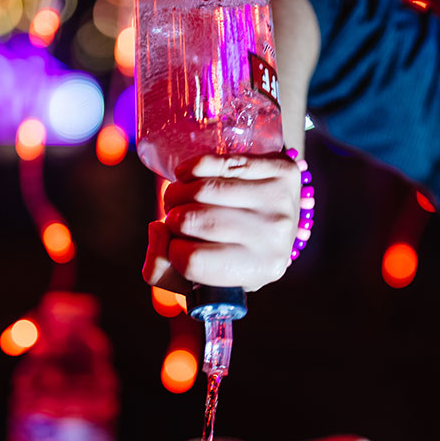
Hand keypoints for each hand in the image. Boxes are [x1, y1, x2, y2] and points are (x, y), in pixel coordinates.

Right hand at [142, 154, 303, 293]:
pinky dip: (194, 167)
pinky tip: (188, 176)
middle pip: (192, 220)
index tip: (178, 245)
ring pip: (203, 189)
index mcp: (258, 270)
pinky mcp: (283, 170)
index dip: (172, 251)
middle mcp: (274, 237)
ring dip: (177, 192)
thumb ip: (160, 269)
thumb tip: (157, 228)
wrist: (275, 224)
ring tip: (180, 198)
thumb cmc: (228, 253)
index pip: (191, 261)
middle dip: (173, 218)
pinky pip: (222, 162)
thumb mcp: (196, 279)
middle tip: (177, 218)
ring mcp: (280, 201)